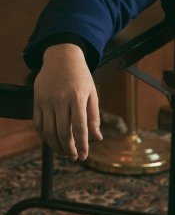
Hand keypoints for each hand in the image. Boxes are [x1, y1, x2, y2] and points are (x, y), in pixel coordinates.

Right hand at [33, 43, 101, 160]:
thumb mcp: (92, 93)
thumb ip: (94, 116)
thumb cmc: (81, 77)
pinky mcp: (37, 100)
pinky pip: (38, 124)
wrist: (62, 57)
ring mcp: (47, 100)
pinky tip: (51, 142)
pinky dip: (43, 136)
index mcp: (78, 97)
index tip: (84, 156)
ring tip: (64, 152)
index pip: (80, 127)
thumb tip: (98, 138)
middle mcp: (61, 99)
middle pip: (63, 132)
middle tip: (73, 157)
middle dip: (68, 148)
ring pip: (49, 130)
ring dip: (56, 145)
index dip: (82, 144)